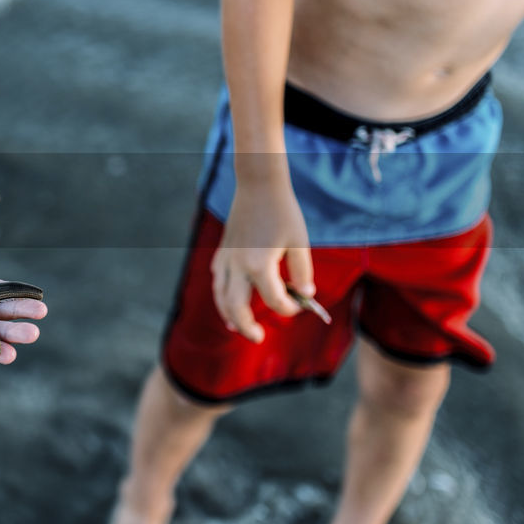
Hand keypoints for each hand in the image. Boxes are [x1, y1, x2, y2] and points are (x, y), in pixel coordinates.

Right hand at [210, 181, 314, 342]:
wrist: (258, 185)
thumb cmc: (283, 212)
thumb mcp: (300, 242)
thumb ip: (302, 272)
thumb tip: (306, 294)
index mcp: (260, 265)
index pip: (275, 299)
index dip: (290, 308)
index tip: (302, 306)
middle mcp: (238, 266)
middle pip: (237, 307)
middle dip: (247, 326)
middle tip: (258, 337)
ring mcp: (226, 259)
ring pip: (220, 296)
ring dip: (228, 314)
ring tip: (237, 327)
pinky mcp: (222, 252)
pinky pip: (217, 280)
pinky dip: (221, 294)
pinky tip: (227, 300)